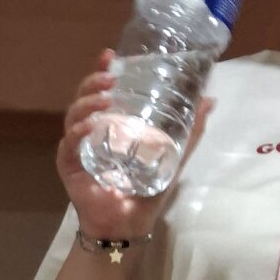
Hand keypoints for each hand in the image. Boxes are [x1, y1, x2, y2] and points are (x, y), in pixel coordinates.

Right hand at [58, 50, 213, 241]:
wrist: (130, 224)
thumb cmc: (147, 190)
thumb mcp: (172, 157)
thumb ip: (190, 132)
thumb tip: (210, 101)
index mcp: (112, 124)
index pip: (102, 91)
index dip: (102, 71)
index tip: (110, 55)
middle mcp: (91, 131)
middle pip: (83, 98)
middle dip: (93, 82)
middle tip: (109, 77)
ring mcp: (78, 146)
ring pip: (74, 116)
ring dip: (87, 103)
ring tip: (105, 99)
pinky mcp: (69, 164)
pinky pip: (69, 143)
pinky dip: (79, 132)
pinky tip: (91, 126)